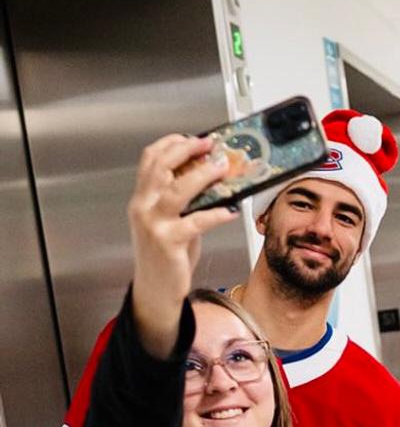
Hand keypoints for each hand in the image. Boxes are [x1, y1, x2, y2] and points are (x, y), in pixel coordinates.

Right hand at [128, 134, 238, 286]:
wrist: (155, 289)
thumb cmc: (166, 255)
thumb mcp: (168, 220)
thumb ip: (182, 199)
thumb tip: (210, 178)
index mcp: (142, 198)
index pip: (150, 159)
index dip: (171, 143)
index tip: (193, 138)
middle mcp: (143, 207)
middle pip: (161, 166)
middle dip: (187, 150)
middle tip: (210, 145)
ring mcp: (154, 224)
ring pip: (178, 190)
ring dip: (202, 175)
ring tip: (222, 168)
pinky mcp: (169, 242)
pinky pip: (196, 222)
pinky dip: (216, 214)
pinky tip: (230, 211)